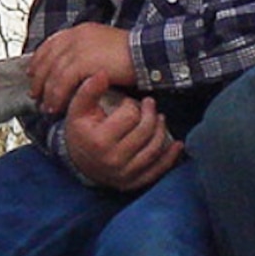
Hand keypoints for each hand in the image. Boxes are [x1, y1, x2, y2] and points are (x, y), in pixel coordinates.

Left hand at [30, 22, 137, 116]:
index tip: (34, 73)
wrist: (147, 54)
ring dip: (47, 92)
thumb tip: (76, 68)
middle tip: (35, 94)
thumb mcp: (106, 46)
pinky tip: (57, 107)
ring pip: (52, 73)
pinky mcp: (83, 63)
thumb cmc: (133, 54)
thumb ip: (89, 52)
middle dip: (39, 79)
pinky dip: (56, 97)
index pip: (52, 44)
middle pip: (48, 59)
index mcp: (81, 30)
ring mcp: (78, 48)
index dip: (40, 60)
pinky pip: (62, 83)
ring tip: (46, 107)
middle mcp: (76, 37)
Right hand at [65, 88, 179, 191]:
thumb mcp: (78, 109)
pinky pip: (157, 170)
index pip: (130, 116)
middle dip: (150, 114)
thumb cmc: (80, 131)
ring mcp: (124, 174)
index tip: (126, 103)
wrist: (77, 162)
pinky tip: (177, 144)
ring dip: (161, 130)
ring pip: (154, 148)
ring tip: (159, 118)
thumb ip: (89, 90)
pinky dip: (170, 157)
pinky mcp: (133, 183)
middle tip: (149, 105)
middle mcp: (113, 160)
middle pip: (145, 131)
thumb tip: (103, 73)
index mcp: (100, 140)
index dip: (131, 105)